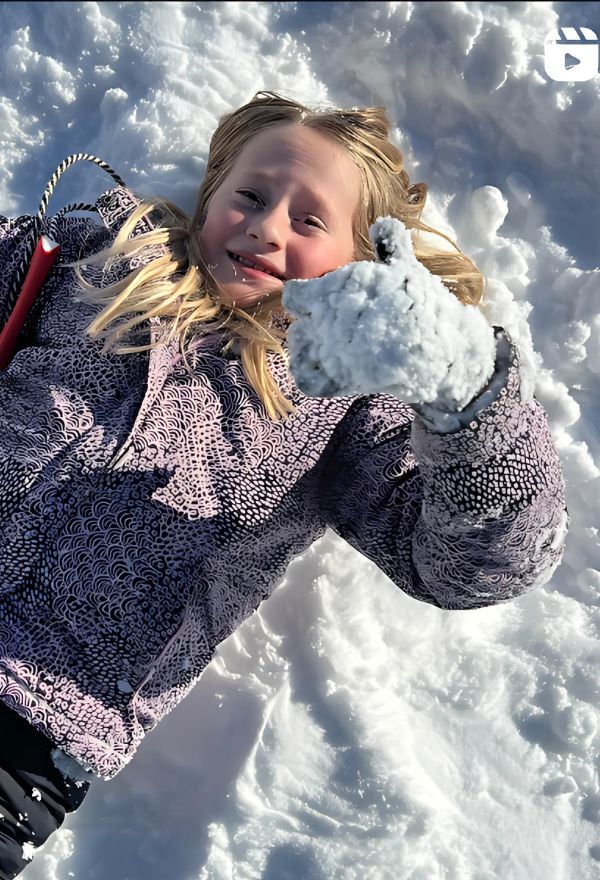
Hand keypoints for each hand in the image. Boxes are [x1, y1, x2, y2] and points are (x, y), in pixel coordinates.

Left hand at [281, 217, 495, 410]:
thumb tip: (384, 224)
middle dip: (314, 326)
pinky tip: (331, 370)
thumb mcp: (408, 269)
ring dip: (311, 349)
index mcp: (337, 288)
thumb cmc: (425, 304)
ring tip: (334, 349)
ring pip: (299, 350)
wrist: (443, 348)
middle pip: (298, 324)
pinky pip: (308, 380)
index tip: (324, 303)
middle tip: (337, 329)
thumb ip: (390, 246)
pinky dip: (313, 376)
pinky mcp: (342, 379)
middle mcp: (327, 318)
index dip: (307, 300)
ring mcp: (332, 350)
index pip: (294, 295)